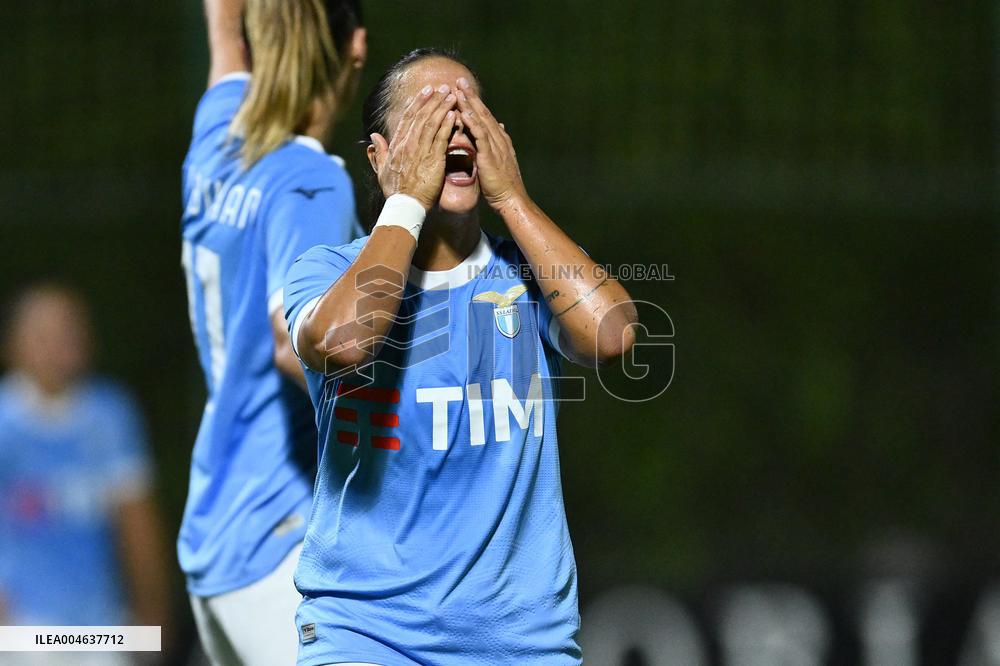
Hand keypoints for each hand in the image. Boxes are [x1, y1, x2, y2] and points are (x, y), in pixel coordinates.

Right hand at [369, 85, 456, 210]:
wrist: (405, 206)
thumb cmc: (395, 191)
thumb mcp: (382, 170)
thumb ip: (380, 152)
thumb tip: (375, 137)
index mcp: (398, 145)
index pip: (408, 118)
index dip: (418, 103)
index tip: (427, 91)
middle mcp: (408, 145)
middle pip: (422, 116)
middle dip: (433, 100)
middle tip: (444, 87)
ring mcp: (420, 151)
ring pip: (432, 124)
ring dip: (442, 108)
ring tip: (452, 96)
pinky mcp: (433, 160)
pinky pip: (441, 139)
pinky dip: (447, 125)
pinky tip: (454, 115)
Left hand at [455, 78, 527, 210]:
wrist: (511, 199)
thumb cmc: (503, 185)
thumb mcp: (499, 161)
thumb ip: (497, 143)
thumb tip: (500, 128)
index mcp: (499, 140)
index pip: (485, 117)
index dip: (475, 103)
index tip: (463, 90)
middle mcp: (499, 139)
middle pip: (483, 113)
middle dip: (471, 96)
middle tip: (459, 81)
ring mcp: (496, 146)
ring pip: (481, 120)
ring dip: (470, 104)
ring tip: (458, 90)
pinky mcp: (490, 156)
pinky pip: (481, 135)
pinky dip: (473, 122)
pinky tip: (464, 112)